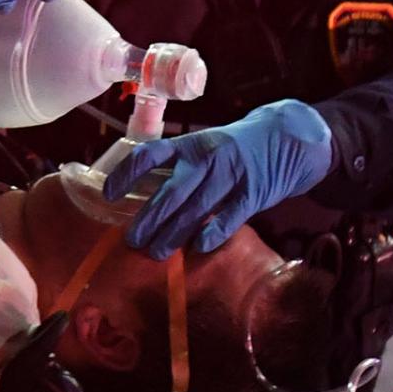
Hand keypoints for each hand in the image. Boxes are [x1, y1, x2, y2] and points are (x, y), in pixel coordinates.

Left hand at [102, 99, 332, 258]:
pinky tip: (197, 248)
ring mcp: (230, 176)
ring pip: (196, 210)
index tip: (108, 194)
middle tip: (132, 241)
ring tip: (156, 252)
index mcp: (188, 144)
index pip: (149, 155)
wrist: (284, 139)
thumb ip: (176, 166)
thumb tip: (141, 195)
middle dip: (148, 219)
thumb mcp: (201, 145)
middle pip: (171, 193)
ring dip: (173, 234)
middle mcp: (206, 159)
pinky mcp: (252, 194)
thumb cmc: (232, 148)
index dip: (126, 174)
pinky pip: (230, 217)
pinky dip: (213, 233)